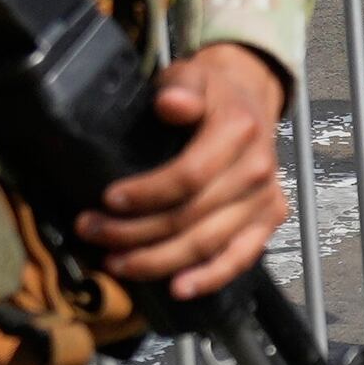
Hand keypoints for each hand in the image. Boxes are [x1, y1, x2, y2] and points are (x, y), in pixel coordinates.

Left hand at [82, 44, 288, 301]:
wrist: (250, 98)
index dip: (147, 193)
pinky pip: (241, 257)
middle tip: (94, 234)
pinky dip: (210, 278)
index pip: (189, 175)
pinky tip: (178, 289)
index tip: (108, 199)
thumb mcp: (192, 75)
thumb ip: (180, 88)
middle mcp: (258, 170)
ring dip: (160, 260)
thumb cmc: (211, 91)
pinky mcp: (269, 220)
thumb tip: (171, 103)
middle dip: (137, 232)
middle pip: (192, 216)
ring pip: (209, 243)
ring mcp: (266, 199)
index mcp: (238, 132)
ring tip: (117, 264)